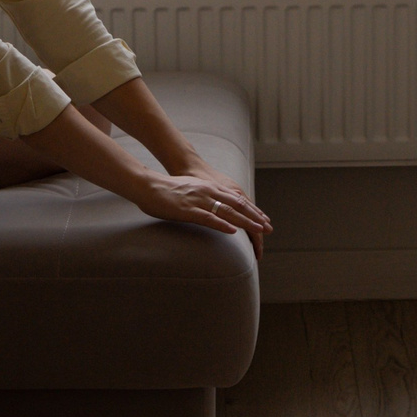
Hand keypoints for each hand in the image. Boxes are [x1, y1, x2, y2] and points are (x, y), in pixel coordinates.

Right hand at [131, 171, 271, 255]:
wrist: (149, 185)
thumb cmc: (167, 190)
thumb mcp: (192, 189)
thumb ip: (204, 196)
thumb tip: (213, 206)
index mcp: (210, 188)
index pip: (237, 200)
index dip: (252, 210)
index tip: (264, 220)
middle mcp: (208, 192)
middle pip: (237, 206)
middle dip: (254, 218)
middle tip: (268, 228)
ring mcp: (199, 200)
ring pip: (228, 212)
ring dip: (245, 222)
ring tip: (258, 231)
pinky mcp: (188, 210)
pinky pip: (209, 218)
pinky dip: (223, 225)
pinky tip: (233, 231)